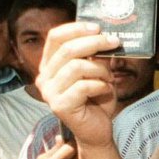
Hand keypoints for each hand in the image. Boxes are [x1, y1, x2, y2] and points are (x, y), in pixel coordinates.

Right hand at [36, 22, 119, 147]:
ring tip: (108, 78)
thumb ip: (96, 56)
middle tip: (114, 42)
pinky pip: (83, 86)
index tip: (97, 27)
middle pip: (67, 49)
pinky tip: (105, 90)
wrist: (96, 131)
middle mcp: (44, 77)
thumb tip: (105, 36)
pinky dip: (100, 85)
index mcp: (50, 65)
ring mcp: (49, 92)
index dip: (76, 28)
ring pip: (76, 67)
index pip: (55, 37)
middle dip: (94, 43)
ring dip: (99, 69)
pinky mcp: (59, 106)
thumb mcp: (97, 72)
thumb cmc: (96, 100)